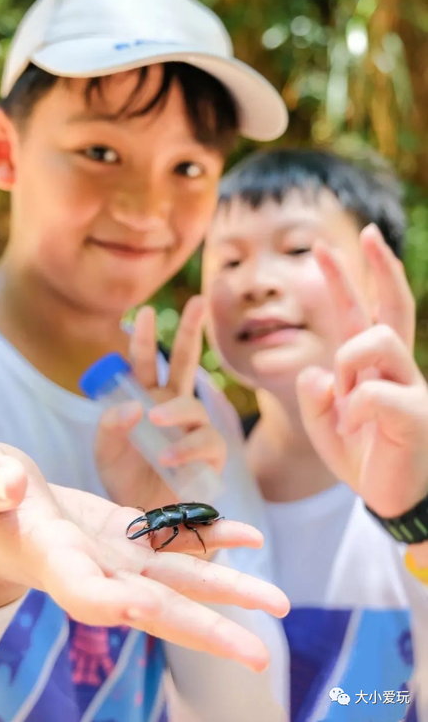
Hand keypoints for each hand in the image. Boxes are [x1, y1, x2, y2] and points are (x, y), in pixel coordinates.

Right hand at [0, 442, 288, 672]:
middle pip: (154, 609)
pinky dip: (213, 539)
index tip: (144, 611)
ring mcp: (119, 558)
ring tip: (278, 603)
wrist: (3, 513)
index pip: (86, 593)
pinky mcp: (132, 537)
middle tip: (257, 656)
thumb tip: (12, 482)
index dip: (114, 604)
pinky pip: (179, 542)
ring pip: (180, 581)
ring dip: (229, 591)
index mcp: (55, 562)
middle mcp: (96, 572)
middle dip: (205, 630)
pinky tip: (250, 538)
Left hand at [95, 296, 225, 509]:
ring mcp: (194, 430)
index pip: (147, 363)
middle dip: (191, 331)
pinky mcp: (210, 457)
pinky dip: (187, 447)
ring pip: (194, 406)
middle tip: (198, 301)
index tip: (141, 312)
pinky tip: (169, 456)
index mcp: (147, 398)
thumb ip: (110, 426)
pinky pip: (206, 443)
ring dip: (175, 409)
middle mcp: (173, 407)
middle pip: (186, 362)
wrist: (143, 520)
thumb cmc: (124, 479)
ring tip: (155, 419)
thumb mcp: (105, 451)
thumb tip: (135, 407)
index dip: (146, 338)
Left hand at [296, 224, 427, 518]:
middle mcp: (396, 368)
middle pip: (392, 306)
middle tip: (366, 231)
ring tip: (345, 399)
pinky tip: (354, 427)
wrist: (392, 500)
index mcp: (371, 367)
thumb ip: (314, 395)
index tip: (329, 245)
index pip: (360, 312)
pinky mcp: (417, 413)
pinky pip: (374, 391)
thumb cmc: (362, 457)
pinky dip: (353, 408)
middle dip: (377, 266)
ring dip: (349, 361)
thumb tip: (318, 371)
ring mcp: (411, 387)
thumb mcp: (324, 424)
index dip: (346, 278)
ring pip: (378, 340)